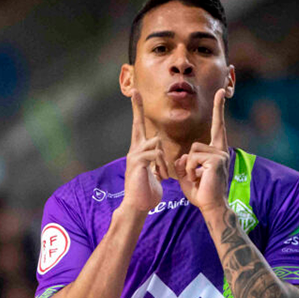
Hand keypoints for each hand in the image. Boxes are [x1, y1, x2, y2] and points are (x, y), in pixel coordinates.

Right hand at [121, 92, 170, 213]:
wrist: (138, 206)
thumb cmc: (147, 192)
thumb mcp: (154, 174)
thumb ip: (156, 162)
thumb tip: (159, 156)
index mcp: (139, 151)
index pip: (139, 128)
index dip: (137, 111)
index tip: (135, 95)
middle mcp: (134, 150)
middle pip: (137, 125)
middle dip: (136, 108)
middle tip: (134, 91)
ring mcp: (134, 155)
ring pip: (156, 143)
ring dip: (163, 160)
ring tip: (162, 175)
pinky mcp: (138, 162)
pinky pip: (155, 154)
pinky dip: (161, 166)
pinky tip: (160, 177)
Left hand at [175, 89, 229, 215]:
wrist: (211, 207)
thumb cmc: (201, 192)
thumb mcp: (188, 173)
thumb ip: (185, 161)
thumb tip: (183, 155)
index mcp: (216, 151)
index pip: (217, 127)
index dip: (218, 110)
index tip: (221, 92)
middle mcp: (221, 150)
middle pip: (196, 144)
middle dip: (193, 155)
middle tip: (207, 146)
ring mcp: (220, 154)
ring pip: (192, 151)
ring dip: (188, 167)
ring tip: (196, 179)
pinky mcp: (216, 160)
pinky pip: (193, 158)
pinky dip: (189, 170)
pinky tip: (198, 179)